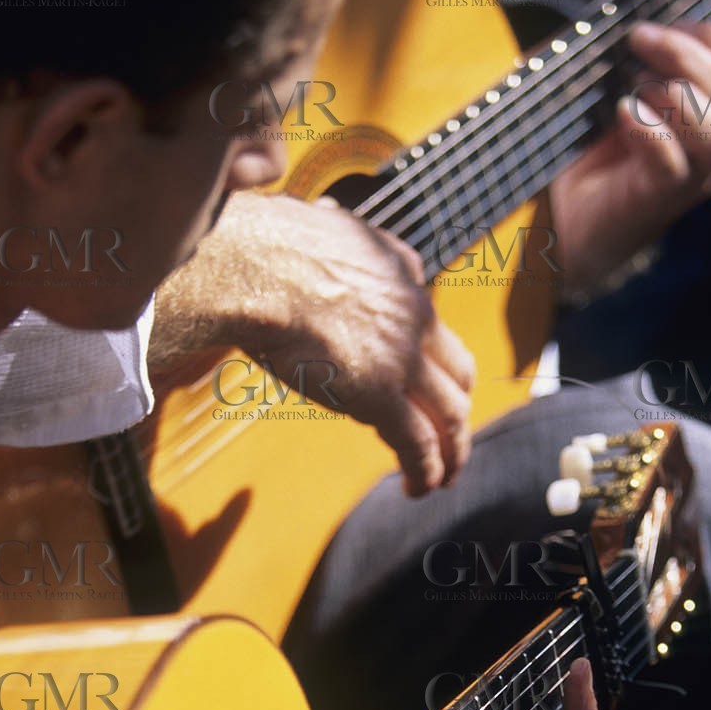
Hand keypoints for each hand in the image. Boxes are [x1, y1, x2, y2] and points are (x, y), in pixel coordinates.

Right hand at [152, 190, 475, 496]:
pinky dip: (427, 472)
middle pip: (458, 375)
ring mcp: (403, 358)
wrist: (251, 267)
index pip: (434, 327)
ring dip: (451, 452)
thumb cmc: (265, 245)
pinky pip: (419, 445)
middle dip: (457, 413)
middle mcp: (416, 315)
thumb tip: (324, 221)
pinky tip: (420, 488)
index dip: (432, 365)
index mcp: (403, 273)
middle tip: (449, 441)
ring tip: (443, 477)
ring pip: (450, 415)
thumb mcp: (319, 227)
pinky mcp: (382, 396)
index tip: (420, 389)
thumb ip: (334, 236)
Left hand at [551, 21, 710, 296]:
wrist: (556, 215)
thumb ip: (626, 39)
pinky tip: (622, 114)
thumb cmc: (588, 147)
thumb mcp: (611, 80)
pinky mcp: (658, 201)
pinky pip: (674, 163)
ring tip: (634, 88)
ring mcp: (691, 179)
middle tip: (637, 42)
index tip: (666, 21)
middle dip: (687, 54)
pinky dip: (648, 130)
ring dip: (678, 98)